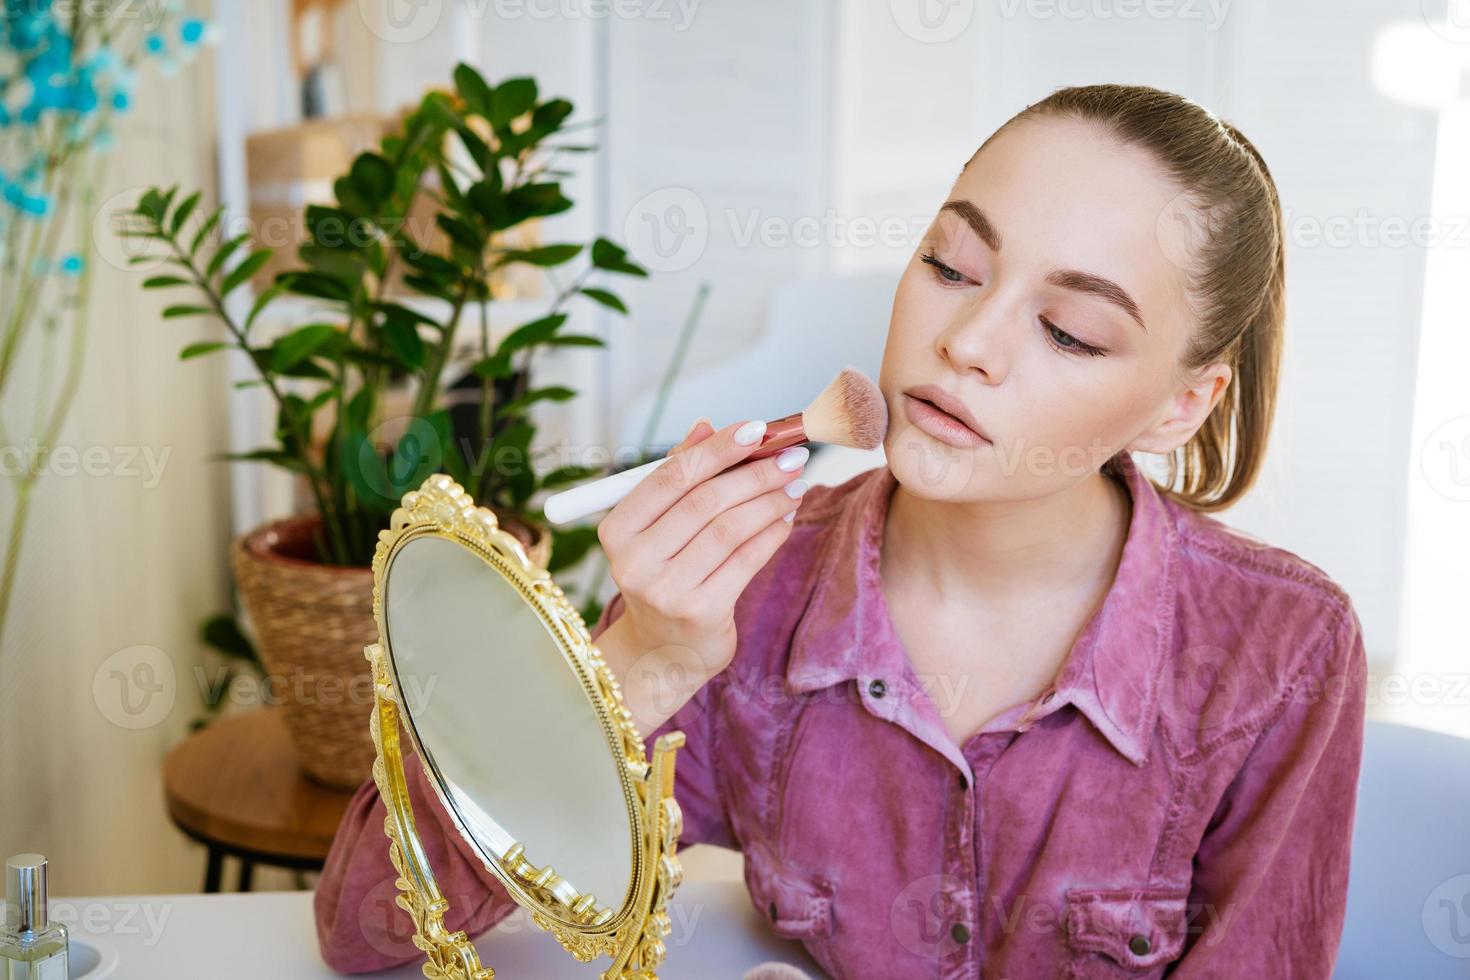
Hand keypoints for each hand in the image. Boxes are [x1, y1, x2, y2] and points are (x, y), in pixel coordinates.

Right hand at [595, 417, 808, 729]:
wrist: (661, 652)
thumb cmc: (664, 576)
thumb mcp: (658, 528)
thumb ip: (678, 477)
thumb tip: (706, 426)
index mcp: (617, 531)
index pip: (671, 477)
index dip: (717, 449)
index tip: (756, 429)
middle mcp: (635, 562)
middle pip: (705, 501)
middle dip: (755, 473)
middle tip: (791, 456)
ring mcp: (666, 591)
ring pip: (730, 529)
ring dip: (770, 501)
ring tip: (795, 485)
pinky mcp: (701, 613)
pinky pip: (746, 561)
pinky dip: (771, 534)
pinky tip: (786, 518)